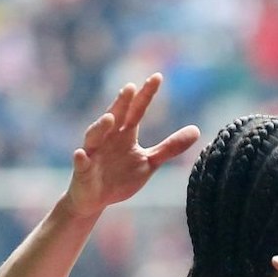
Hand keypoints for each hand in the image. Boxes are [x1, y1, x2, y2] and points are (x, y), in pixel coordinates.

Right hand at [61, 73, 198, 218]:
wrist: (95, 200)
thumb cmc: (121, 176)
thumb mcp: (149, 162)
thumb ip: (170, 147)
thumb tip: (196, 130)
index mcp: (125, 134)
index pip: (137, 110)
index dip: (146, 94)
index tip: (158, 76)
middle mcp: (108, 138)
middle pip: (115, 116)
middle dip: (121, 103)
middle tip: (130, 88)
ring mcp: (93, 153)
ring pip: (94, 136)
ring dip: (100, 127)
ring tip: (110, 118)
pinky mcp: (83, 170)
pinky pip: (81, 163)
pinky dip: (81, 158)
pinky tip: (81, 154)